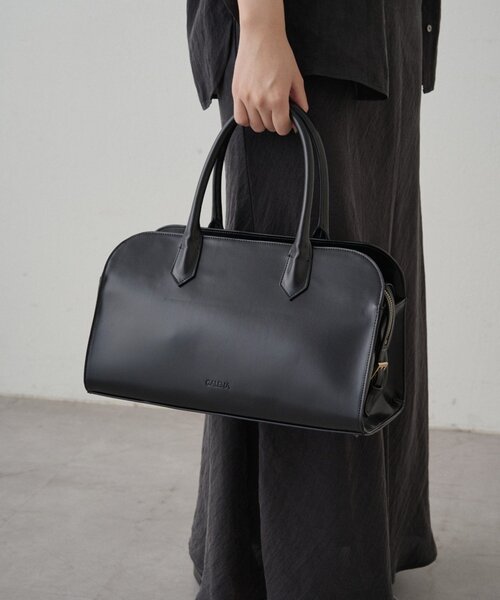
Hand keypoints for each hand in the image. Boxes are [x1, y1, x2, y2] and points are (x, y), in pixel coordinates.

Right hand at [231, 21, 308, 135]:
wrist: (261, 36)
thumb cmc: (279, 53)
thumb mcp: (295, 77)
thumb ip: (300, 99)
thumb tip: (301, 113)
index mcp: (277, 99)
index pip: (281, 128)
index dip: (286, 126)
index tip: (287, 120)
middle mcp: (261, 101)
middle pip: (268, 127)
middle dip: (275, 122)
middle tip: (277, 110)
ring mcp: (247, 98)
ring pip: (254, 126)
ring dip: (261, 121)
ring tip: (265, 109)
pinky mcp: (237, 93)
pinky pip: (240, 118)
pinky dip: (246, 118)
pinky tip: (252, 110)